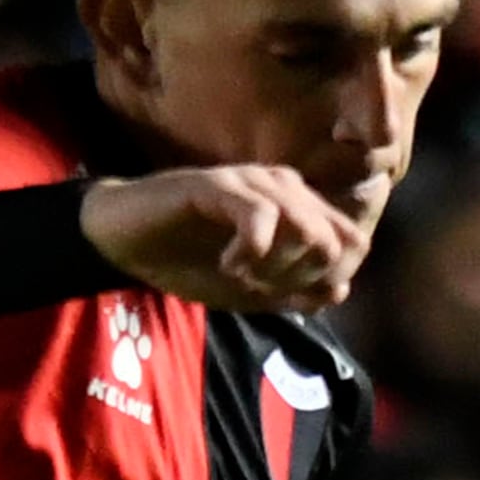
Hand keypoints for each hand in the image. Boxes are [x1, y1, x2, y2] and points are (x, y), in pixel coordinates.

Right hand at [78, 163, 372, 315]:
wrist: (127, 242)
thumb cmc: (187, 260)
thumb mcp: (249, 289)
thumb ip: (295, 290)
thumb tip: (340, 290)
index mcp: (298, 206)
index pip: (353, 242)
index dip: (328, 280)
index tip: (287, 296)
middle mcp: (284, 186)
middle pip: (335, 241)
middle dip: (302, 278)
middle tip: (259, 288)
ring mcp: (253, 182)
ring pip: (306, 228)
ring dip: (278, 268)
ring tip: (241, 277)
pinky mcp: (220, 186)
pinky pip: (262, 218)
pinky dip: (251, 252)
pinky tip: (227, 265)